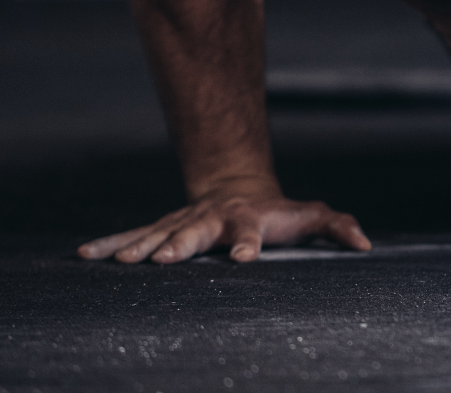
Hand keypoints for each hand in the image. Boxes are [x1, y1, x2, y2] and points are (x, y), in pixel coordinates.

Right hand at [77, 176, 370, 262]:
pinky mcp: (162, 228)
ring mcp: (184, 223)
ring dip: (138, 247)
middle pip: (196, 233)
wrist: (238, 187)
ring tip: (119, 263)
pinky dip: (111, 244)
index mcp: (249, 221)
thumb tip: (365, 244)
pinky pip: (133, 236)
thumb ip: (338, 227)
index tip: (244, 259)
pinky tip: (85, 255)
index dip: (250, 245)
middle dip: (179, 246)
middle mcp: (212, 221)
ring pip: (159, 233)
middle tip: (162, 261)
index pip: (252, 234)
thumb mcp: (312, 215)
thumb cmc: (280, 211)